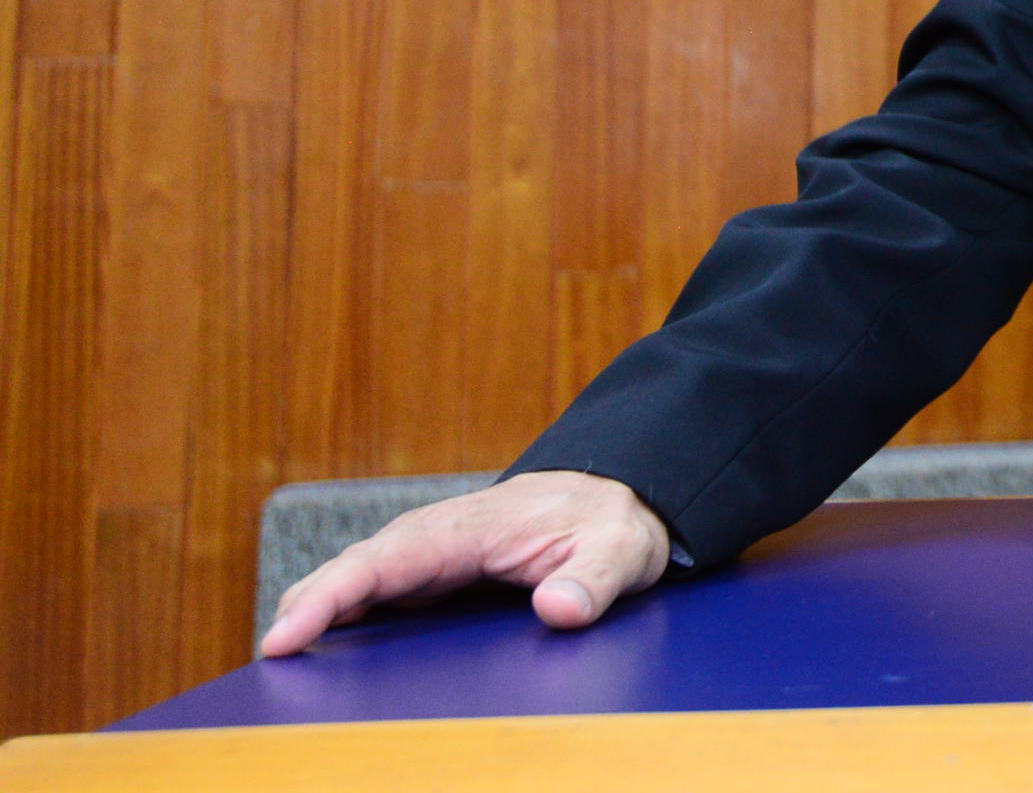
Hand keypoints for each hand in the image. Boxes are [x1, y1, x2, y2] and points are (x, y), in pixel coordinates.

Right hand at [260, 470, 672, 655]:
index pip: (384, 560)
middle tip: (267, 664)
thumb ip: (593, 580)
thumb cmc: (613, 523)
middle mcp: (436, 539)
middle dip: (304, 612)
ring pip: (358, 587)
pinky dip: (341, 623)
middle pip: (354, 573)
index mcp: (468, 528)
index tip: (286, 634)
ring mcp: (430, 559)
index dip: (330, 596)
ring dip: (315, 619)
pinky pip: (377, 600)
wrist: (619, 501)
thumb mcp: (621, 551)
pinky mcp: (434, 580)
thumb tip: (557, 609)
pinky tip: (321, 666)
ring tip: (278, 676)